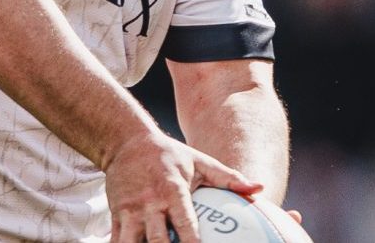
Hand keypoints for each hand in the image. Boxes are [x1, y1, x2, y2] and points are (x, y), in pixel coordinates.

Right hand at [103, 132, 261, 242]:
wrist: (127, 142)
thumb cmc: (170, 155)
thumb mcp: (200, 161)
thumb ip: (229, 178)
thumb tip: (259, 189)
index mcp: (173, 190)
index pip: (184, 222)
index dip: (192, 242)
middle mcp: (150, 203)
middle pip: (157, 239)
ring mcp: (130, 211)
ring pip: (131, 242)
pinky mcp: (116, 215)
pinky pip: (116, 240)